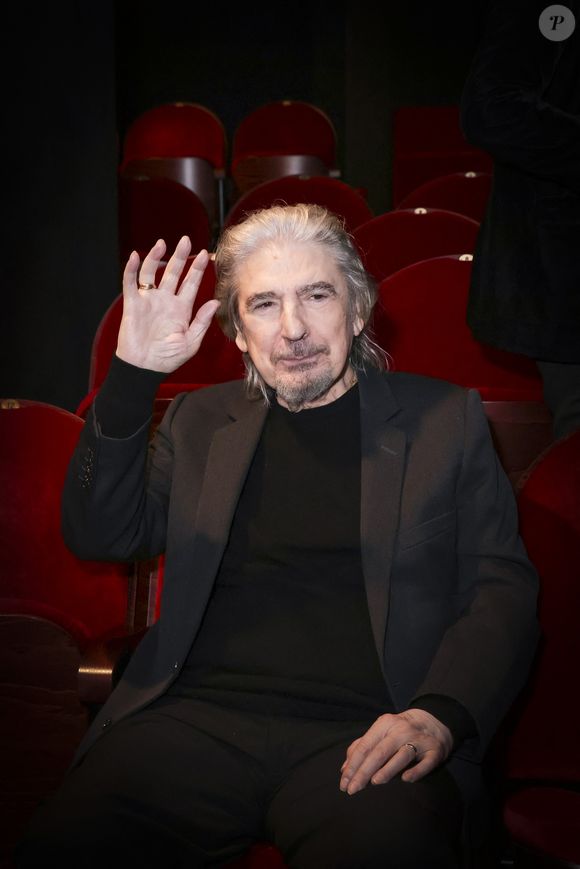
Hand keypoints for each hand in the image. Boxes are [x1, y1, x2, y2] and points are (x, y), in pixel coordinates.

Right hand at [117, 236, 219, 372]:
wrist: (144, 368)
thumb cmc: (168, 358)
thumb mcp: (191, 341)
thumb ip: (202, 321)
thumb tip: (215, 302)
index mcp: (181, 309)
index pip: (191, 283)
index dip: (198, 269)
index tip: (206, 254)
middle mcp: (166, 301)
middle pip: (173, 273)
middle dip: (180, 256)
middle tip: (186, 240)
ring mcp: (149, 301)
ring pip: (152, 273)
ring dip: (156, 258)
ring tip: (162, 244)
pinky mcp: (133, 304)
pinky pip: (130, 283)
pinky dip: (131, 269)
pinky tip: (135, 256)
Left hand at [339, 708, 452, 794]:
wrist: (433, 721)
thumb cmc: (398, 732)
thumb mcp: (380, 732)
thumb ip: (361, 748)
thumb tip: (344, 769)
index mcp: (384, 724)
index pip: (365, 746)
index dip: (353, 765)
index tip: (344, 784)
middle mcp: (401, 730)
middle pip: (380, 752)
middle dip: (364, 772)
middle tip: (352, 790)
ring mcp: (419, 740)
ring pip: (401, 756)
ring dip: (387, 769)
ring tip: (374, 782)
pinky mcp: (434, 751)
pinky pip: (425, 763)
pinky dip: (416, 771)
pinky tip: (406, 779)